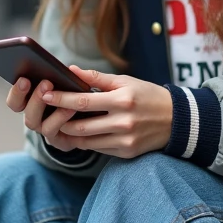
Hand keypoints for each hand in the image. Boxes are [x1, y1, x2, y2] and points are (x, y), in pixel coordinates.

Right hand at [7, 76, 78, 147]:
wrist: (89, 127)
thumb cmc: (77, 101)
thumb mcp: (72, 87)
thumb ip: (69, 79)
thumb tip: (71, 69)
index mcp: (32, 103)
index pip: (15, 101)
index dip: (16, 92)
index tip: (24, 79)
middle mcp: (35, 117)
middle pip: (24, 111)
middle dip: (34, 97)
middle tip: (46, 83)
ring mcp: (45, 129)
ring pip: (34, 122)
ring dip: (44, 107)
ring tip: (57, 95)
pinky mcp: (58, 140)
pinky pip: (53, 131)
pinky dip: (61, 118)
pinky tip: (71, 108)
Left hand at [39, 67, 172, 158]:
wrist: (177, 120)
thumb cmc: (148, 95)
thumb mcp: (125, 81)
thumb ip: (96, 78)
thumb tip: (70, 70)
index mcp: (122, 100)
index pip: (83, 102)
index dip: (60, 99)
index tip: (45, 94)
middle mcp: (123, 123)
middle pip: (80, 127)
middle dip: (60, 121)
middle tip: (48, 113)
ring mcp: (125, 140)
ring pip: (86, 142)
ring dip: (70, 134)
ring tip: (60, 123)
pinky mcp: (127, 152)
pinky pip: (98, 149)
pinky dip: (86, 141)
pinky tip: (81, 133)